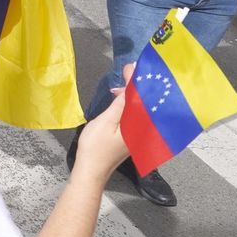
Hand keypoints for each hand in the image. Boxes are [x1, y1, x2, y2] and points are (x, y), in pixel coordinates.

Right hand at [74, 65, 133, 179]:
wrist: (91, 170)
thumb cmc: (96, 147)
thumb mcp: (106, 121)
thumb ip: (121, 104)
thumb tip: (131, 87)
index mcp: (140, 126)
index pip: (143, 99)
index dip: (138, 81)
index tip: (131, 67)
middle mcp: (144, 130)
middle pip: (146, 103)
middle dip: (138, 86)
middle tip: (127, 70)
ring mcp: (139, 134)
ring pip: (141, 109)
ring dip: (133, 95)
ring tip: (121, 84)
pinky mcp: (133, 136)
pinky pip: (137, 116)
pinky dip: (130, 105)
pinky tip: (121, 99)